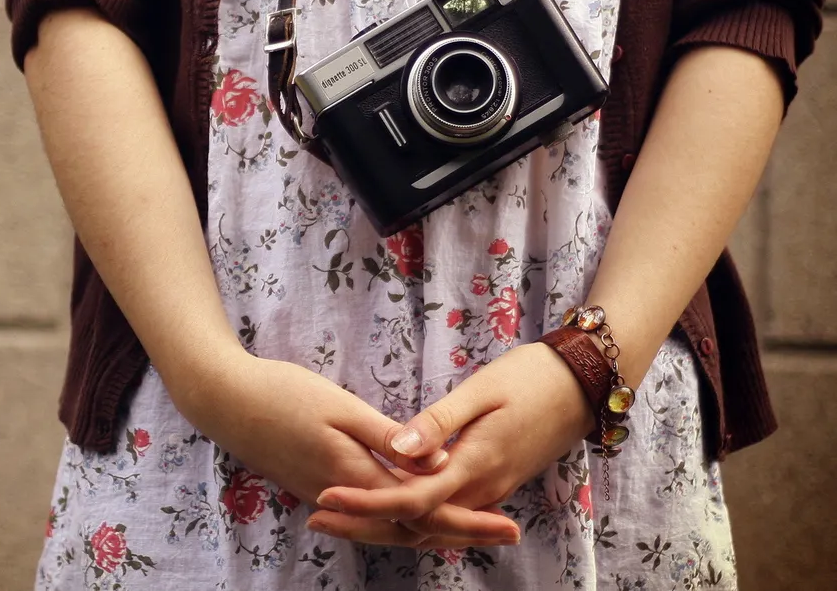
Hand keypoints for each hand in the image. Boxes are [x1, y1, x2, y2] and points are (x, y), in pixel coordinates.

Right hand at [169, 349, 522, 548]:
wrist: (224, 400)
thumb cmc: (281, 392)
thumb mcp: (338, 405)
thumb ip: (387, 435)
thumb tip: (436, 461)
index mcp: (355, 473)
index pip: (423, 508)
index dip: (468, 519)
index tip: (508, 526)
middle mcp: (344, 496)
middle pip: (411, 528)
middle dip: (461, 532)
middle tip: (506, 533)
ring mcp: (325, 496)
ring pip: (388, 529)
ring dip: (431, 531)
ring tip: (471, 530)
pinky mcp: (313, 488)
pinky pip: (367, 519)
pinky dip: (398, 522)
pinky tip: (413, 514)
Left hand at [306, 342, 592, 543]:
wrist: (586, 383)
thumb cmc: (532, 377)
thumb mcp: (482, 390)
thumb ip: (438, 422)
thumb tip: (397, 449)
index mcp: (475, 465)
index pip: (410, 501)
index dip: (364, 503)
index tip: (325, 497)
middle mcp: (482, 488)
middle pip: (415, 523)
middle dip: (364, 524)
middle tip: (315, 518)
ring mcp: (491, 490)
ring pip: (432, 524)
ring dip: (385, 524)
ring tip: (337, 516)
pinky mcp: (494, 483)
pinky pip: (448, 513)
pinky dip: (413, 516)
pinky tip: (384, 505)